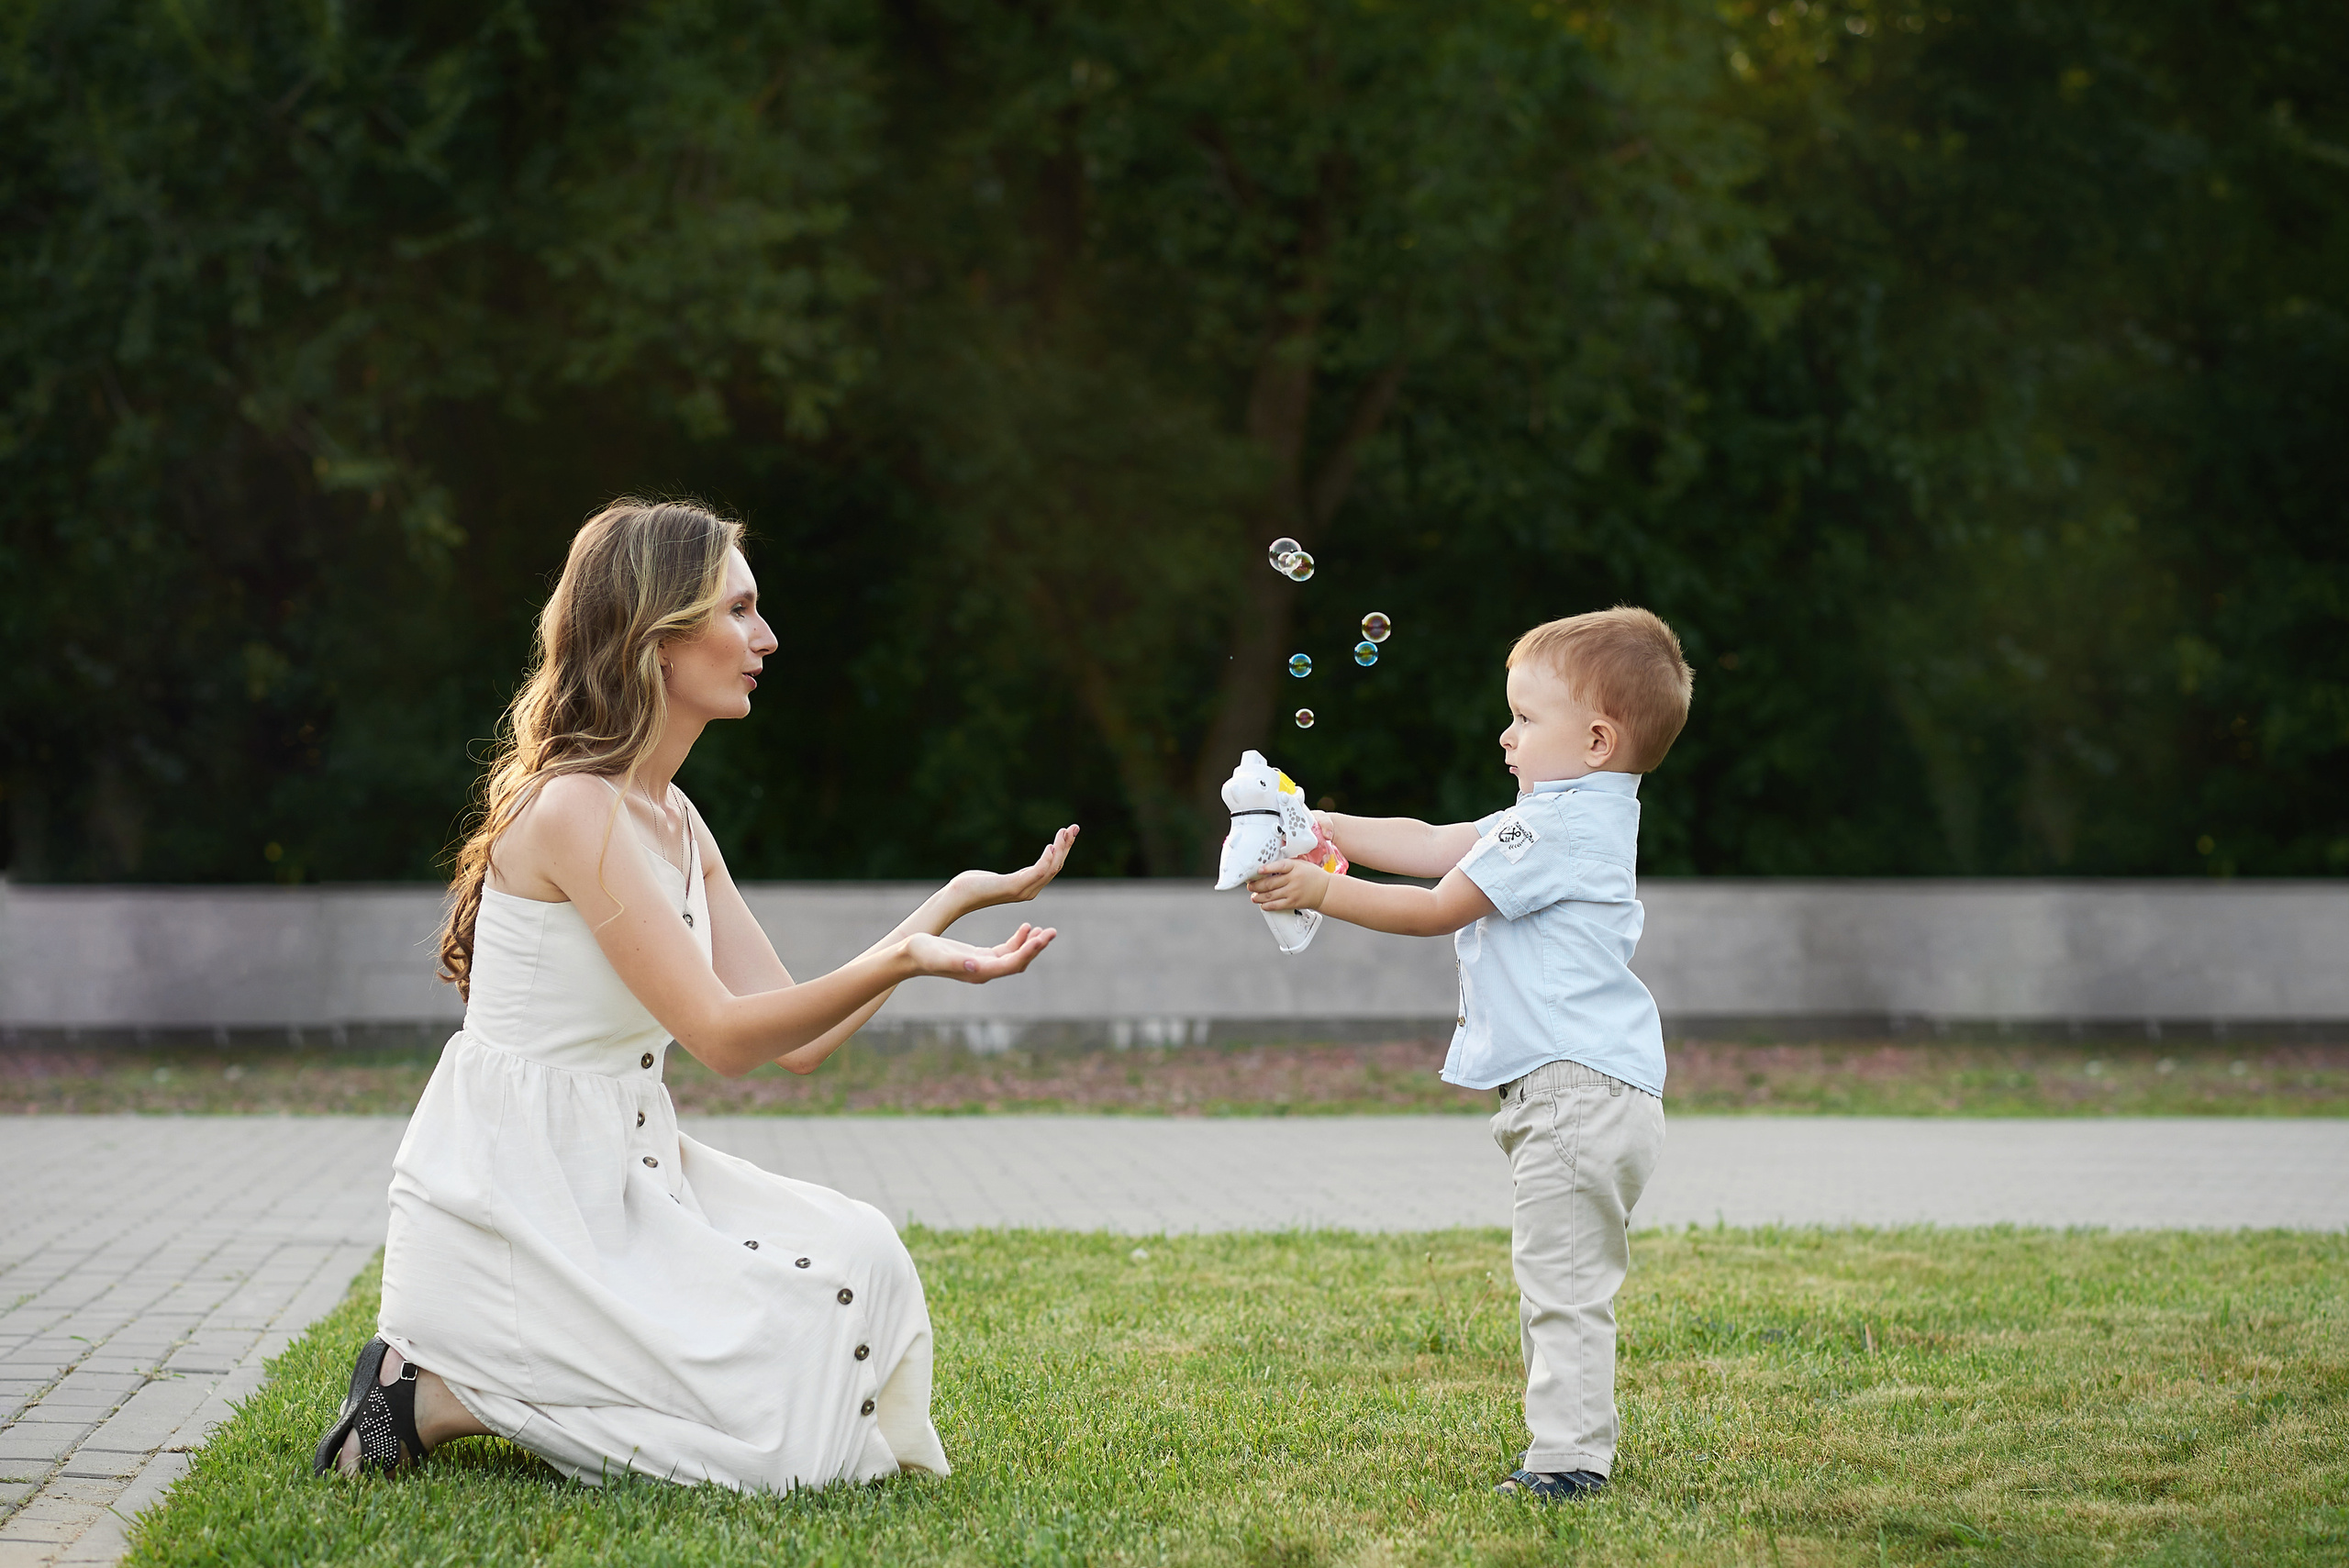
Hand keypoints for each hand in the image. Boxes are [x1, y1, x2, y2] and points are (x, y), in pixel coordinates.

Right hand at [905, 923, 1057, 983]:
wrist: (910, 955)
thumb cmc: (922, 953)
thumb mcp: (938, 955)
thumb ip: (957, 961)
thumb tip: (975, 966)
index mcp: (978, 972)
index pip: (1011, 964)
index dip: (1028, 951)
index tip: (1042, 937)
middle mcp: (984, 972)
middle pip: (1018, 962)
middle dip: (1036, 948)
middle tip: (1052, 932)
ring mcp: (983, 966)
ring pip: (1015, 957)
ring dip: (1031, 944)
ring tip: (1045, 930)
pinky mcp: (981, 957)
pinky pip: (1007, 951)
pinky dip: (1019, 940)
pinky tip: (1026, 927)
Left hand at [944, 825, 1079, 916]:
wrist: (958, 896)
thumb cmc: (973, 885)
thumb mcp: (997, 878)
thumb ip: (1012, 877)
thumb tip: (1013, 875)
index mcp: (1028, 887)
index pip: (1052, 868)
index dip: (1063, 850)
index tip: (1069, 832)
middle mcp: (1030, 891)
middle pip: (1056, 866)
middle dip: (1067, 846)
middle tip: (1075, 827)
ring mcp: (1023, 890)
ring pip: (1051, 868)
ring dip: (1060, 849)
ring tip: (1065, 832)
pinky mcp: (1014, 886)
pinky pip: (1038, 872)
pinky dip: (1047, 858)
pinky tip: (1050, 845)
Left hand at [1247, 859, 1329, 912]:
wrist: (1326, 890)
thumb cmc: (1312, 875)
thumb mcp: (1301, 864)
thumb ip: (1287, 864)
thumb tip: (1268, 865)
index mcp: (1295, 867)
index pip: (1280, 866)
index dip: (1268, 868)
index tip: (1258, 870)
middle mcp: (1293, 880)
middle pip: (1270, 883)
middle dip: (1256, 885)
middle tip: (1250, 886)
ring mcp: (1293, 892)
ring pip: (1271, 895)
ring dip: (1258, 896)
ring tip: (1253, 896)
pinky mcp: (1293, 902)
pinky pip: (1277, 905)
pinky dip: (1267, 906)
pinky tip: (1262, 904)